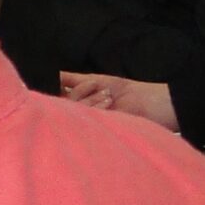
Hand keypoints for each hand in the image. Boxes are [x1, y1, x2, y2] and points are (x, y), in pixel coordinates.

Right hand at [60, 73, 178, 130]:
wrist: (152, 105)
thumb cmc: (129, 93)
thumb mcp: (97, 79)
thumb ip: (72, 78)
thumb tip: (52, 73)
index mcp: (78, 102)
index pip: (56, 97)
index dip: (56, 89)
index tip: (60, 83)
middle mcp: (79, 114)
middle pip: (61, 103)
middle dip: (81, 92)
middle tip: (98, 88)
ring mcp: (86, 124)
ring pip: (71, 110)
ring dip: (90, 99)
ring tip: (109, 98)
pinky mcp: (95, 132)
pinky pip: (82, 118)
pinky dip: (96, 107)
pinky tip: (110, 104)